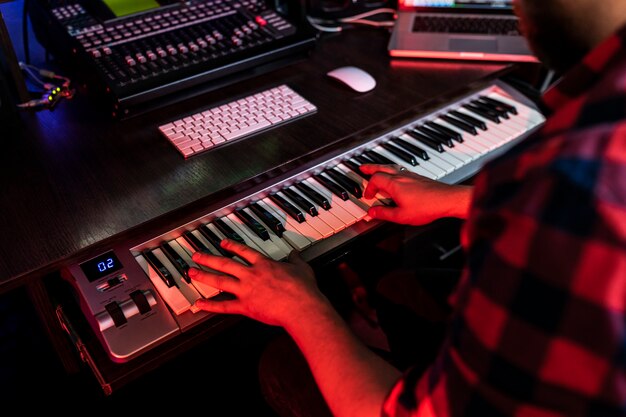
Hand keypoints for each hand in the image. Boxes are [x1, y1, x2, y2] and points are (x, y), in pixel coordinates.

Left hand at [189, 239, 328, 328]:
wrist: (301, 306)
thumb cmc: (303, 289)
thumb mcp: (302, 268)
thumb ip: (295, 259)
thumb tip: (295, 253)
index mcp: (264, 264)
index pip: (244, 251)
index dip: (231, 246)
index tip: (222, 243)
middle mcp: (251, 275)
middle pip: (225, 264)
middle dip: (209, 258)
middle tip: (196, 255)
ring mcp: (246, 291)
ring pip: (220, 281)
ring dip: (204, 276)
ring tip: (192, 273)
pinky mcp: (246, 307)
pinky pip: (224, 306)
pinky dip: (210, 306)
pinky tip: (199, 304)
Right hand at [360, 164, 472, 224]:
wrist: (447, 200)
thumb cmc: (427, 207)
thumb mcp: (401, 216)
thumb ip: (384, 214)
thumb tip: (372, 212)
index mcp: (394, 184)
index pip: (375, 179)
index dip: (368, 187)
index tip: (368, 196)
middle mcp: (401, 176)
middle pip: (381, 167)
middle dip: (370, 167)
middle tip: (362, 168)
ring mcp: (410, 175)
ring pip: (392, 167)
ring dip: (381, 168)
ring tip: (377, 170)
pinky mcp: (418, 177)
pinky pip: (401, 170)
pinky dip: (393, 171)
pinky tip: (396, 177)